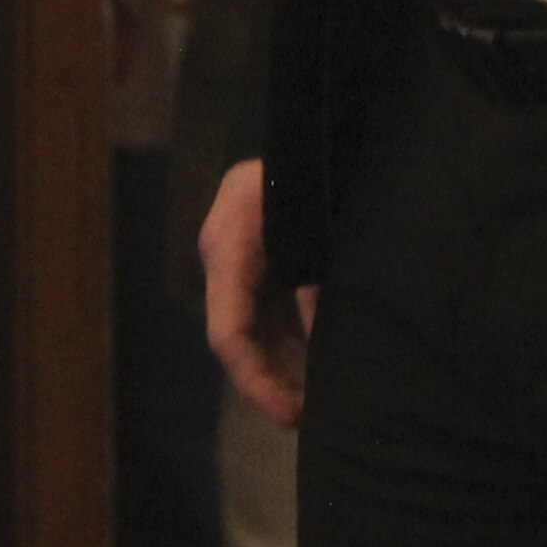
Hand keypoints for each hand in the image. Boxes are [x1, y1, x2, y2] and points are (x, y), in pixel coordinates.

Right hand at [200, 159, 314, 428]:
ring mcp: (240, 259)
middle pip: (238, 338)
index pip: (228, 332)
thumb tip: (321, 345)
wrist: (313, 126)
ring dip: (282, 368)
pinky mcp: (259, 258)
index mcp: (228, 244)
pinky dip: (292, 342)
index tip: (286, 414)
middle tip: (306, 421)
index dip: (255, 380)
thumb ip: (314, 285)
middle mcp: (225, 257)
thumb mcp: (311, 226)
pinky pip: (269, 311)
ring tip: (316, 405)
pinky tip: (319, 367)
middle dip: (269, 383)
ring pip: (254, 329)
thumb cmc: (311, 167)